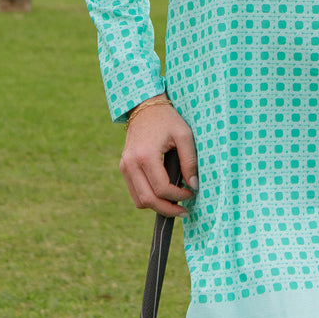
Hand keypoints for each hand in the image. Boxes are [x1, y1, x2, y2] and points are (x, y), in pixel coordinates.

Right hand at [120, 94, 197, 217]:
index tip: (191, 193)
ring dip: (157, 206)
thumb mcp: (184, 135)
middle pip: (148, 200)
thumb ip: (190, 161)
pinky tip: (164, 195)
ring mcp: (125, 166)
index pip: (161, 188)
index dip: (178, 196)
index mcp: (146, 155)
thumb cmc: (168, 119)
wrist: (145, 107)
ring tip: (175, 204)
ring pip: (139, 200)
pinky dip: (149, 197)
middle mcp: (131, 164)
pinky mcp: (124, 167)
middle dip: (167, 209)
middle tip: (184, 211)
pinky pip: (135, 192)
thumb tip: (194, 185)